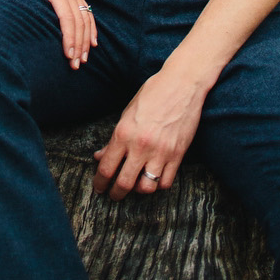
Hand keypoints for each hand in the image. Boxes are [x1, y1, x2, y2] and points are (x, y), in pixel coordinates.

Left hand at [0, 0, 96, 69]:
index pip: (66, 14)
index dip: (69, 35)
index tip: (68, 53)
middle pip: (78, 20)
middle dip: (78, 43)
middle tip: (74, 64)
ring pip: (85, 18)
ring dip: (86, 39)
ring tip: (83, 59)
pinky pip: (87, 12)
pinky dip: (91, 28)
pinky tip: (92, 43)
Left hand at [91, 66, 206, 199]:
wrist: (181, 85)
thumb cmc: (151, 94)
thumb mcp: (127, 113)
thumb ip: (114, 139)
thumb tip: (100, 156)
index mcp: (124, 133)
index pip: (107, 167)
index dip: (100, 182)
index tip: (99, 188)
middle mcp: (141, 146)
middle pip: (124, 183)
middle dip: (116, 193)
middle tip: (113, 195)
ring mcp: (161, 152)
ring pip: (146, 188)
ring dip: (138, 191)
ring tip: (134, 187)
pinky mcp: (177, 155)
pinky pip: (166, 182)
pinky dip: (158, 185)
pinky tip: (153, 179)